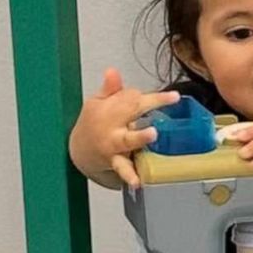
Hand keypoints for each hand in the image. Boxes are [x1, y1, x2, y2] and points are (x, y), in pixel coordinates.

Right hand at [68, 68, 179, 188]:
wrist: (77, 151)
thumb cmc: (94, 124)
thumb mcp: (98, 103)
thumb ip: (111, 90)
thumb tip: (112, 71)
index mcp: (111, 107)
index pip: (133, 98)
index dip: (155, 98)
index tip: (175, 97)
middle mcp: (112, 124)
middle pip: (131, 112)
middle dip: (146, 108)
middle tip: (165, 104)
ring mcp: (113, 144)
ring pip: (127, 140)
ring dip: (139, 137)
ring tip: (151, 135)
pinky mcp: (114, 161)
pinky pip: (123, 168)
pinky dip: (129, 175)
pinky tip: (138, 181)